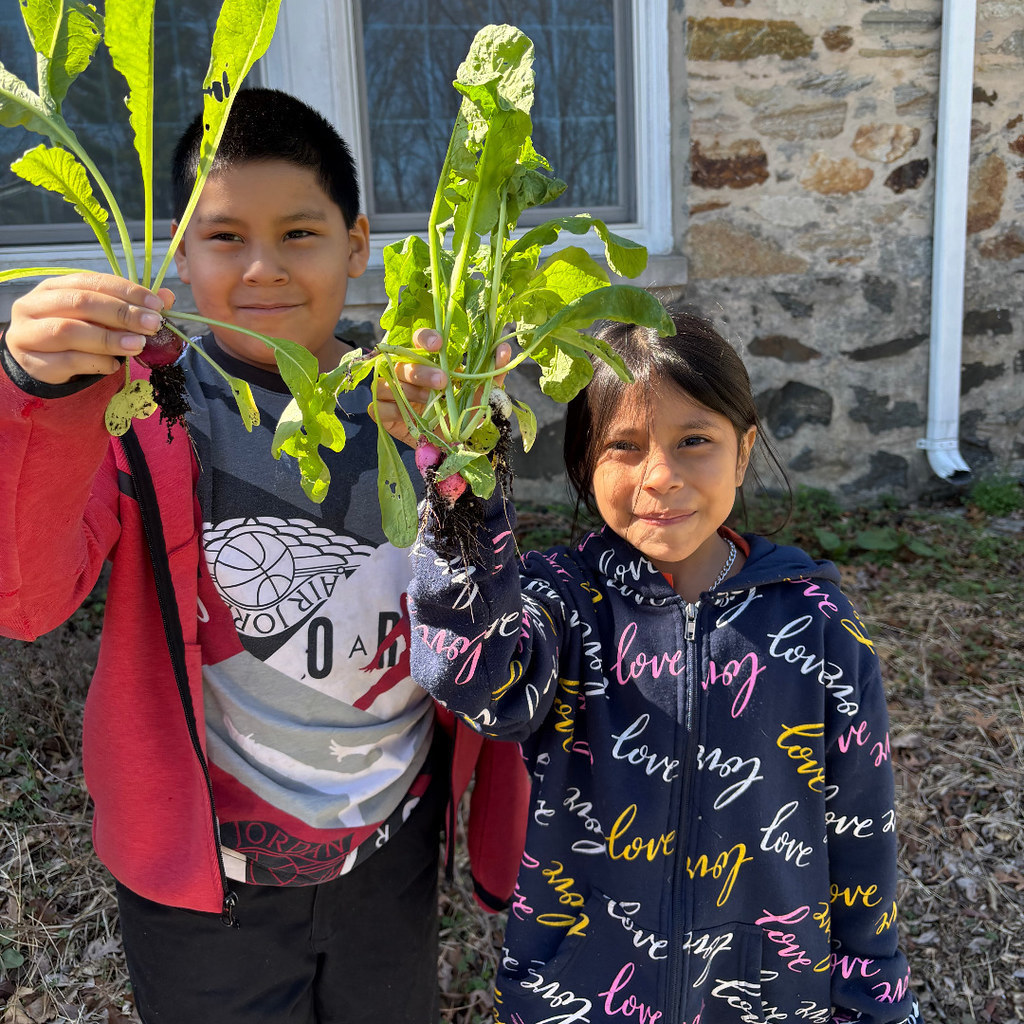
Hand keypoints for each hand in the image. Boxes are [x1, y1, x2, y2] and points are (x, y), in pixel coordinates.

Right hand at [4, 273, 174, 385]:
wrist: (40, 364)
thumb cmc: (76, 336)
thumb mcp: (102, 319)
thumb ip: (130, 307)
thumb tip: (167, 297)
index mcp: (55, 287)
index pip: (93, 281)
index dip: (127, 291)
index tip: (157, 305)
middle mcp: (35, 305)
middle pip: (81, 303)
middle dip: (122, 313)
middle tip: (152, 325)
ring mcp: (29, 333)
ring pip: (69, 331)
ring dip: (109, 339)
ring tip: (138, 345)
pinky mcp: (33, 362)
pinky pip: (67, 361)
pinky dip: (96, 362)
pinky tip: (114, 365)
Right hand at [372, 329, 511, 447]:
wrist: (451, 445)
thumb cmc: (462, 412)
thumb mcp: (480, 394)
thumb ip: (492, 373)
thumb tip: (504, 349)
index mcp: (427, 359)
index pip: (418, 339)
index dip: (425, 338)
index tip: (439, 345)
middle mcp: (405, 370)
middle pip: (402, 361)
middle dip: (422, 371)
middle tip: (443, 382)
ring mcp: (391, 391)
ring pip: (389, 383)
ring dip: (411, 392)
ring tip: (431, 402)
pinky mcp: (382, 413)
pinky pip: (378, 407)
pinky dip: (394, 411)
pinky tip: (410, 416)